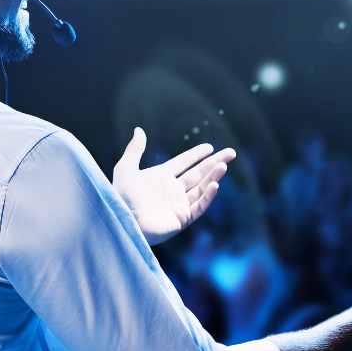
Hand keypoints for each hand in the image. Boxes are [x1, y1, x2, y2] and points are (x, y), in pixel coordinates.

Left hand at [112, 128, 234, 244]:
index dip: (197, 154)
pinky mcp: (181, 219)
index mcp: (161, 177)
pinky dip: (207, 196)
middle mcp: (172, 190)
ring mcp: (178, 205)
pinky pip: (198, 206)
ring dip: (213, 176)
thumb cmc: (120, 196)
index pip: (184, 162)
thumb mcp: (125, 168)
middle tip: (231, 152)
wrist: (121, 220)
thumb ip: (135, 150)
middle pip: (199, 173)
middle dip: (215, 163)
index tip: (210, 147)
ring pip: (201, 188)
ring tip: (224, 165)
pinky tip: (215, 185)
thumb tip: (139, 129)